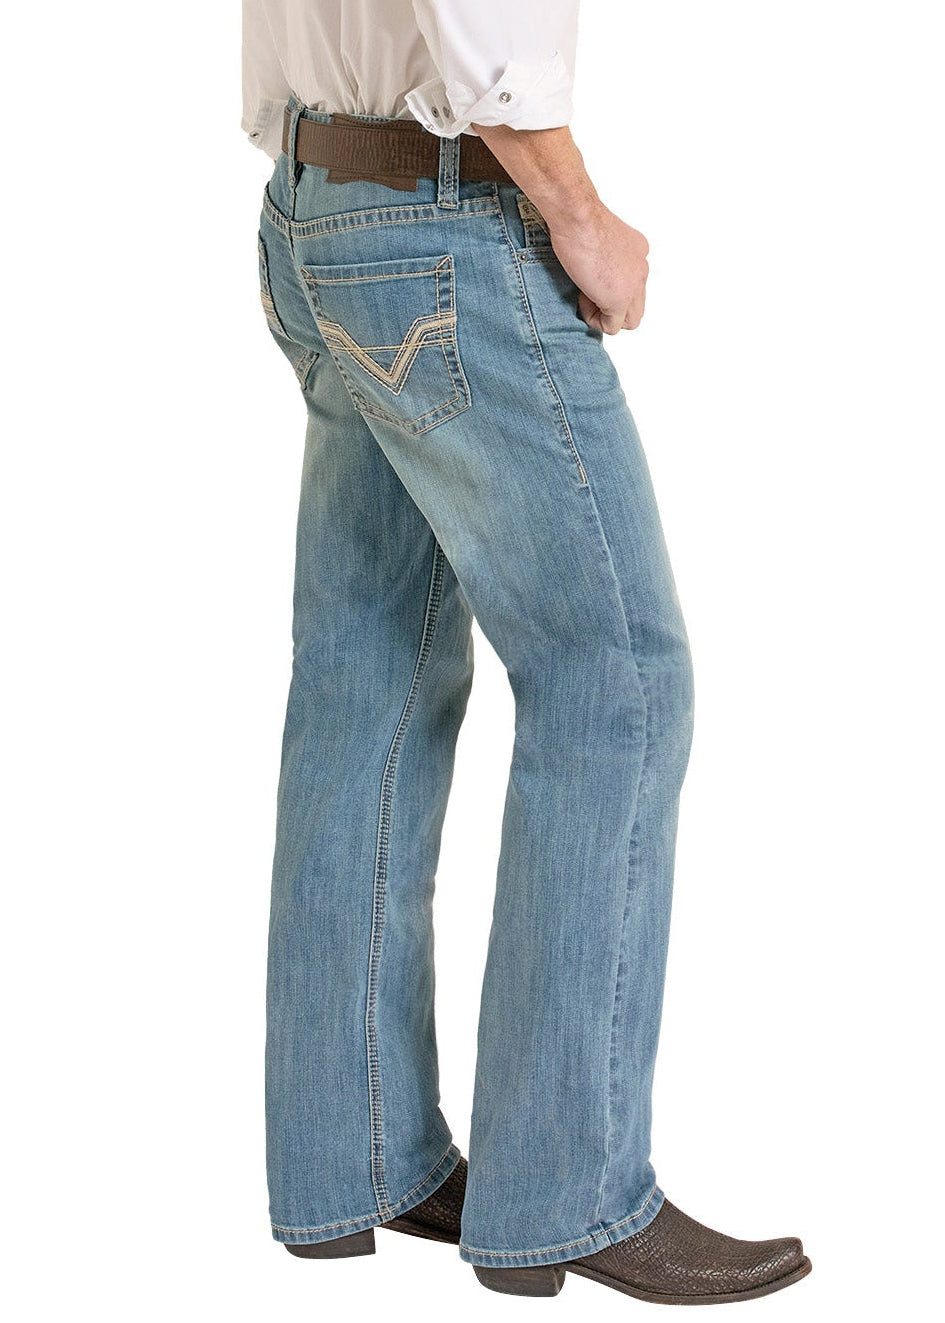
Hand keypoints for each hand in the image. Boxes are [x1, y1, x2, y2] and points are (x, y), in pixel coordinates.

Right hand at [545, 202, 649, 333]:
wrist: (578, 216)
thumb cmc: (579, 217)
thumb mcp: (599, 236)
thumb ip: (605, 256)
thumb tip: (592, 272)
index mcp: (638, 252)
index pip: (632, 285)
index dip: (608, 288)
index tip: (589, 274)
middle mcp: (641, 268)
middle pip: (635, 307)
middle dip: (611, 307)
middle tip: (587, 290)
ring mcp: (634, 286)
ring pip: (629, 321)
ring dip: (605, 315)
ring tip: (584, 295)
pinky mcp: (620, 300)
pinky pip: (611, 327)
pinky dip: (594, 319)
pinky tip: (581, 298)